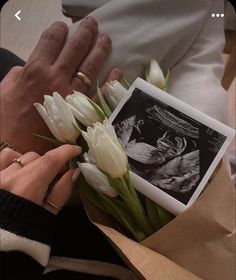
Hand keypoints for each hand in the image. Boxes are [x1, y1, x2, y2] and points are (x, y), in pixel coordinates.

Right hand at [0, 17, 121, 153]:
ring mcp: (71, 96)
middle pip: (75, 49)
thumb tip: (27, 69)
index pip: (50, 41)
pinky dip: (110, 82)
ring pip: (90, 67)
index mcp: (35, 71)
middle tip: (93, 24)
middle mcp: (56, 79)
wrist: (17, 150)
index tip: (65, 26)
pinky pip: (100, 95)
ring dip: (100, 50)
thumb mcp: (4, 92)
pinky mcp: (81, 114)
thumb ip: (17, 76)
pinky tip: (116, 71)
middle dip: (85, 32)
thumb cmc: (7, 122)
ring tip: (106, 39)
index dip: (59, 30)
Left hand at [0, 145, 80, 214]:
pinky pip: (1, 159)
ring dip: (29, 162)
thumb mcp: (48, 215)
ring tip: (31, 174)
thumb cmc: (25, 235)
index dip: (66, 152)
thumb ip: (62, 191)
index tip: (76, 150)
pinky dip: (11, 160)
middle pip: (36, 157)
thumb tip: (73, 171)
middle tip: (54, 176)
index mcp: (29, 187)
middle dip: (49, 163)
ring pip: (17, 155)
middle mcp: (10, 177)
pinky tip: (15, 171)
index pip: (51, 160)